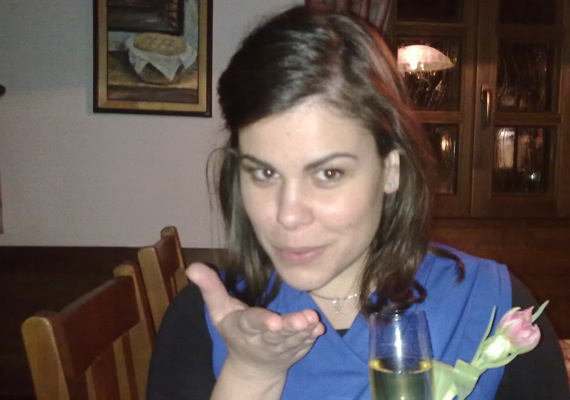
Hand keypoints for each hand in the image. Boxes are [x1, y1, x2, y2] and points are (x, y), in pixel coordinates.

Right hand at [186, 262, 324, 379]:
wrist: (251, 367)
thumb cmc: (234, 330)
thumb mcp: (219, 309)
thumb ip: (210, 288)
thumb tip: (192, 266)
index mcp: (243, 327)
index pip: (252, 322)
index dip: (263, 322)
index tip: (273, 321)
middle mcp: (261, 340)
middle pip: (276, 334)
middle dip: (290, 327)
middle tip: (304, 319)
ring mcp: (279, 348)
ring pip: (292, 340)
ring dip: (303, 331)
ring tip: (313, 320)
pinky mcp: (293, 352)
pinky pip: (303, 346)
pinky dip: (310, 338)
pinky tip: (318, 329)